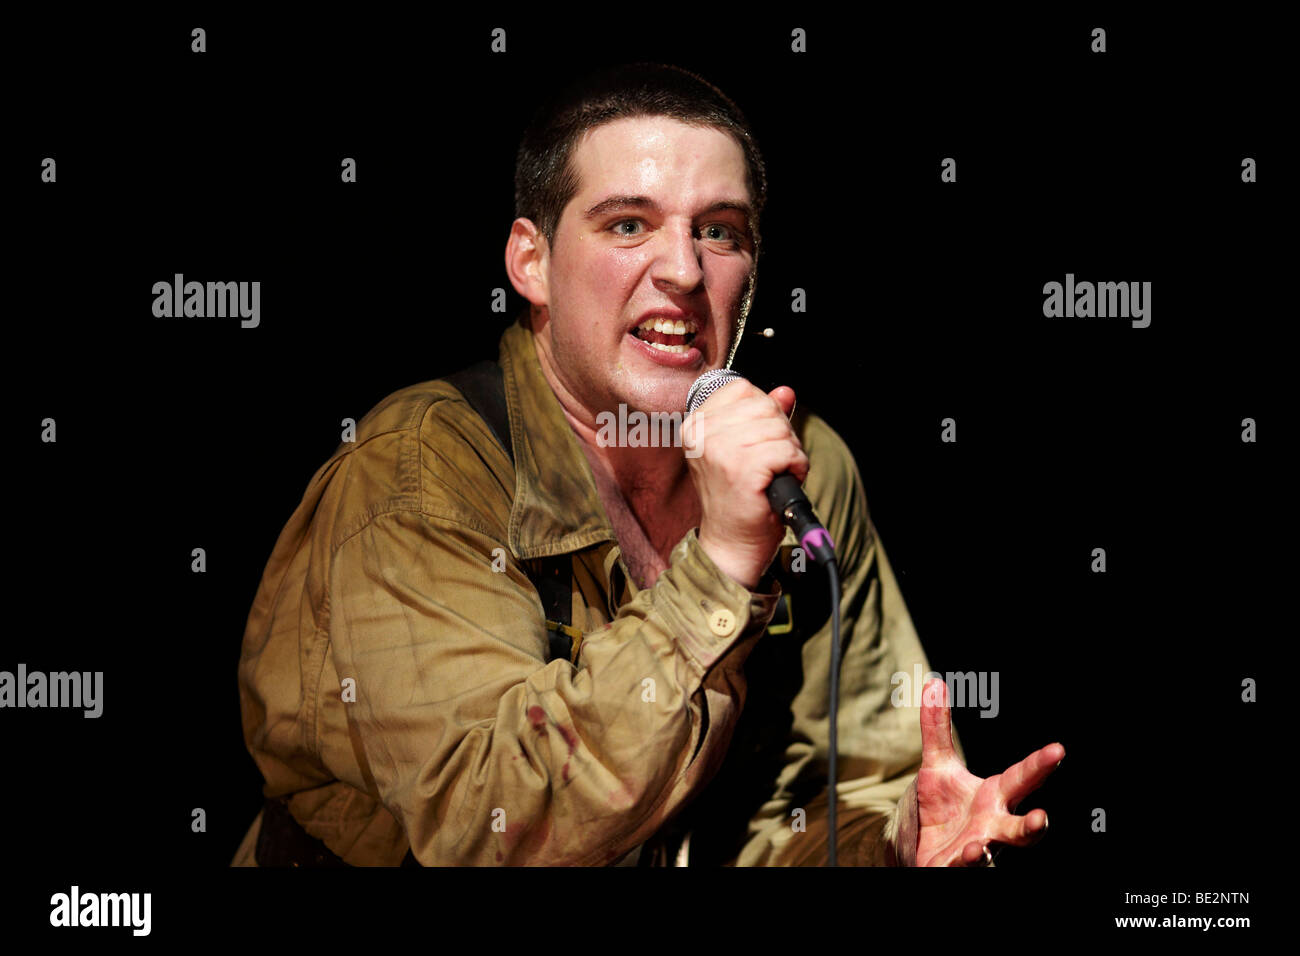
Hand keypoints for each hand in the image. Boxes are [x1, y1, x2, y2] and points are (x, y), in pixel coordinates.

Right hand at [686, 382, 805, 589]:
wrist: (731, 542)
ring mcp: (719, 450)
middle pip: (765, 406)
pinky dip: (795, 467)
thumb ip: (764, 416)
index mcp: (696, 425)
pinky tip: (780, 482)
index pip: (743, 389)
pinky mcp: (741, 469)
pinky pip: (786, 450)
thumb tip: (786, 391)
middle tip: (771, 463)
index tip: (758, 442)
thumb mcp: (746, 448)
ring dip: (789, 452)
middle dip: (781, 433)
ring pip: (779, 427)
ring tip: (774, 474)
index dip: (764, 412)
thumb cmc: (739, 498)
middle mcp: (701, 434)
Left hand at [910, 678, 1062, 866]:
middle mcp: (994, 826)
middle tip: (1042, 818)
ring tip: (978, 847)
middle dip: (1034, 826)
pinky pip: (962, 869)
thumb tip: (934, 682)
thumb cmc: (943, 807)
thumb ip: (937, 729)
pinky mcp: (954, 868)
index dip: (1040, 765)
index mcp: (996, 796)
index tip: (1058, 750)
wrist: (922, 848)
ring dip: (986, 854)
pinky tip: (963, 855)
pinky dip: (964, 864)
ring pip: (992, 856)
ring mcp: (978, 850)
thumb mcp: (937, 765)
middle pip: (1021, 829)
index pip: (1022, 778)